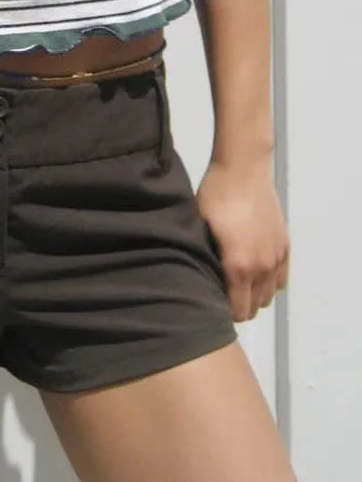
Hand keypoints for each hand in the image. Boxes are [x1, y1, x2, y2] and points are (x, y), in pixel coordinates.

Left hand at [195, 155, 289, 321]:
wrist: (243, 169)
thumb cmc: (215, 196)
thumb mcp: (199, 228)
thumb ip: (203, 259)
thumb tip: (197, 281)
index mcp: (239, 267)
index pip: (237, 311)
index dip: (223, 312)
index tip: (210, 303)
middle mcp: (263, 267)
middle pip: (254, 307)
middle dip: (238, 305)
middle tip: (220, 291)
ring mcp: (277, 257)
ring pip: (269, 295)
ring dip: (254, 294)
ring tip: (237, 281)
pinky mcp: (285, 245)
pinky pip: (281, 279)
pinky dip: (269, 281)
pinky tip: (255, 271)